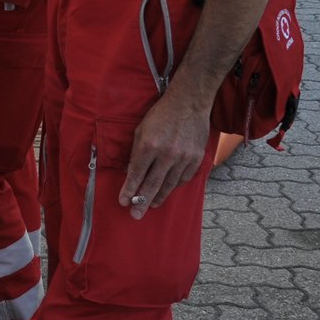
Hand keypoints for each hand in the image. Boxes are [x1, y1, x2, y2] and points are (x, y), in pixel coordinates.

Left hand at [118, 77, 212, 219]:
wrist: (189, 103)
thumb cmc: (160, 115)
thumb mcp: (141, 130)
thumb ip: (137, 152)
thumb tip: (133, 173)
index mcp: (149, 145)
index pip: (136, 174)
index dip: (129, 189)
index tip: (123, 202)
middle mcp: (167, 154)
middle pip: (152, 185)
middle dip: (142, 202)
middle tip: (135, 216)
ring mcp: (183, 158)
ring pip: (169, 185)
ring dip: (159, 197)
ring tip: (151, 206)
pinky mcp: (196, 159)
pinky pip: (183, 179)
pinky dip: (174, 187)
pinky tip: (167, 191)